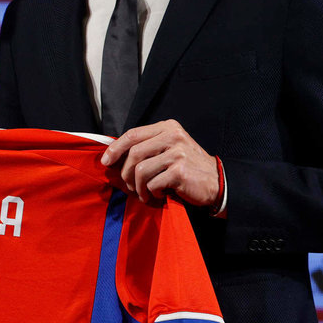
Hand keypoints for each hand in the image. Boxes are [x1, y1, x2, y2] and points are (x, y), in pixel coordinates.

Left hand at [100, 119, 220, 209]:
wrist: (216, 182)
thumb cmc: (187, 167)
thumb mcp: (169, 148)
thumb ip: (147, 147)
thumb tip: (113, 156)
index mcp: (168, 127)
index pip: (133, 134)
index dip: (115, 148)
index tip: (105, 161)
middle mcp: (173, 136)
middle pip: (134, 153)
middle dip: (126, 173)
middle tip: (129, 186)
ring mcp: (178, 153)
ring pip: (141, 170)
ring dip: (138, 187)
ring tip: (144, 193)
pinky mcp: (181, 171)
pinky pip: (153, 183)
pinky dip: (152, 193)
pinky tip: (159, 195)